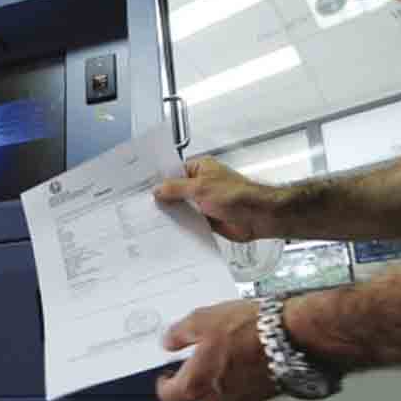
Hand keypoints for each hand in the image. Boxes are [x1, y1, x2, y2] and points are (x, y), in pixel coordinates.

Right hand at [153, 157, 280, 241]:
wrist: (257, 217)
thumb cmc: (237, 195)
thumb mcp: (200, 188)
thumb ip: (176, 189)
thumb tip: (158, 189)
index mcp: (200, 169)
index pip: (173, 172)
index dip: (159, 180)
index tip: (143, 188)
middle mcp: (201, 184)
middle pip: (175, 191)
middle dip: (163, 199)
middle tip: (143, 206)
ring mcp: (203, 202)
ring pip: (181, 208)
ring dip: (172, 214)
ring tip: (150, 220)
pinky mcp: (207, 219)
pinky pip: (189, 222)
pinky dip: (181, 226)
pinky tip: (167, 231)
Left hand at [156, 300, 277, 400]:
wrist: (292, 336)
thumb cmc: (248, 331)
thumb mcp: (202, 320)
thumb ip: (179, 334)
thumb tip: (169, 341)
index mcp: (196, 385)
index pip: (169, 396)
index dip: (164, 384)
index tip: (165, 376)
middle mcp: (219, 400)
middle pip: (198, 393)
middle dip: (198, 375)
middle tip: (203, 353)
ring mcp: (243, 400)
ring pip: (223, 392)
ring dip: (223, 375)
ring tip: (231, 348)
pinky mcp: (264, 396)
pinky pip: (246, 387)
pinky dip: (244, 374)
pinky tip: (250, 353)